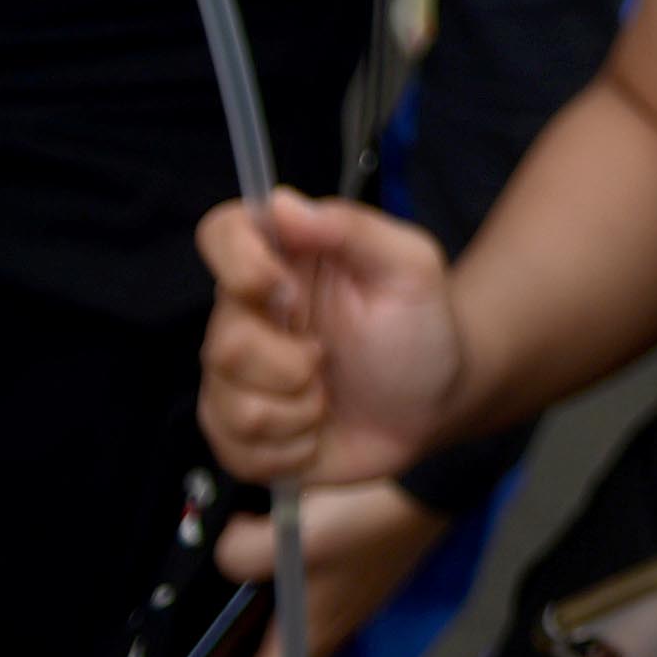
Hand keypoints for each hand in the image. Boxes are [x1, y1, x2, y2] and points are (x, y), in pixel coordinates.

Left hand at [159, 477, 450, 656]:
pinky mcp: (332, 592)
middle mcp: (316, 641)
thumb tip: (221, 553)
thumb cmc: (369, 517)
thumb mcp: (295, 533)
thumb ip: (239, 552)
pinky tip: (230, 647)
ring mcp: (327, 618)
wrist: (433, 482)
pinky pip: (276, 650)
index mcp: (305, 643)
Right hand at [194, 187, 469, 489]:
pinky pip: (238, 452)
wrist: (436, 404)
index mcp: (280, 261)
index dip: (236, 261)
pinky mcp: (239, 435)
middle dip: (289, 365)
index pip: (220, 234)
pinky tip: (318, 431)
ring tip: (329, 397)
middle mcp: (246, 315)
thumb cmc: (420, 327)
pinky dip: (293, 449)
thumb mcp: (409, 266)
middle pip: (221, 342)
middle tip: (328, 359)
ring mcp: (236, 378)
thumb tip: (281, 204)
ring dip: (298, 411)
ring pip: (230, 404)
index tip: (281, 289)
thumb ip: (352, 228)